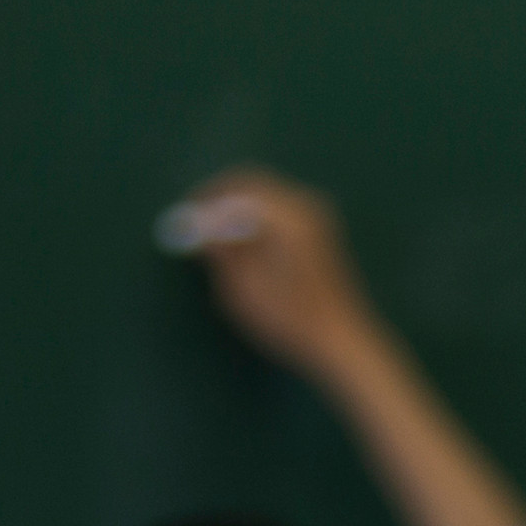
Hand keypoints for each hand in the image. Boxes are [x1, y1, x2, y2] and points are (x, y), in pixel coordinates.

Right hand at [162, 167, 383, 384]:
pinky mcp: (320, 229)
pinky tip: (240, 240)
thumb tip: (196, 225)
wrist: (342, 342)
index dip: (203, 203)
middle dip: (218, 200)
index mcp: (286, 215)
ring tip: (213, 235)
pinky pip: (278, 208)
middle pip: (251, 183)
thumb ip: (219, 250)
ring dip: (236, 207)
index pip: (234, 189)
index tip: (182, 222)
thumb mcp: (242, 289)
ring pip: (265, 194)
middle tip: (194, 223)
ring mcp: (316, 215)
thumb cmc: (290, 321)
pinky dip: (255, 216)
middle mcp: (304, 204)